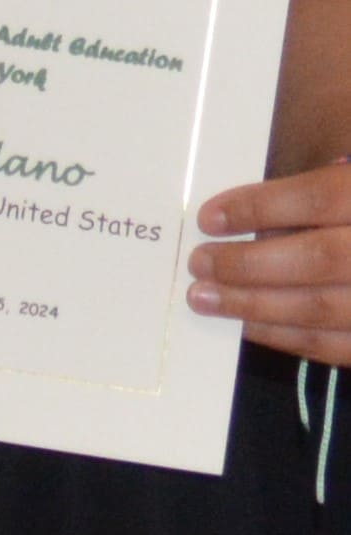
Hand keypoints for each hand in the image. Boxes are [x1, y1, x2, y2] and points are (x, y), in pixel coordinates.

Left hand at [190, 157, 350, 362]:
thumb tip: (251, 218)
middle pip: (320, 259)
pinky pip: (342, 347)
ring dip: (259, 307)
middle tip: (199, 262)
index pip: (319, 198)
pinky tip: (251, 327)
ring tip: (205, 298)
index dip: (260, 206)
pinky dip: (292, 339)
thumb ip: (323, 187)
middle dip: (251, 264)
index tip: (208, 217)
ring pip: (327, 309)